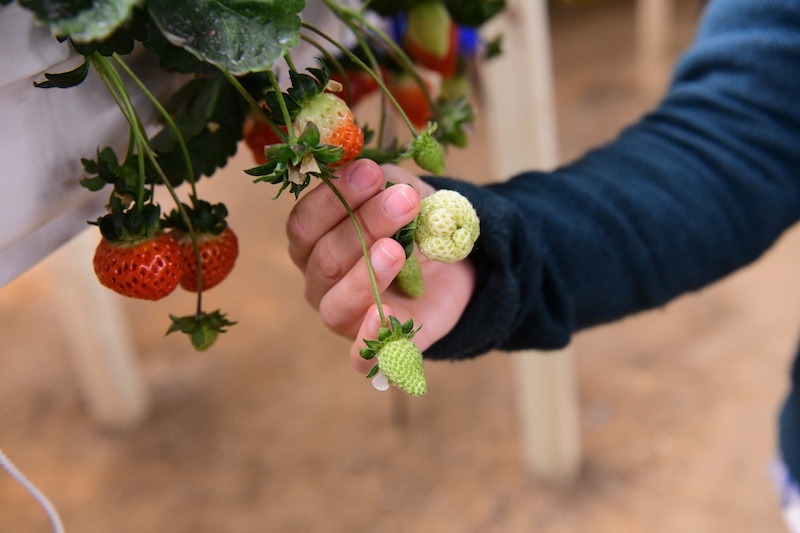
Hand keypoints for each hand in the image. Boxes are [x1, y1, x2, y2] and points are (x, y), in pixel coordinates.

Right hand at [286, 160, 475, 372]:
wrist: (452, 264)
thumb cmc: (412, 222)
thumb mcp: (404, 193)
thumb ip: (387, 184)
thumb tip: (375, 175)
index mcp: (313, 242)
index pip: (304, 224)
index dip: (332, 198)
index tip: (371, 172)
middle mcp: (319, 281)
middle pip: (325, 258)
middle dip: (364, 226)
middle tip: (404, 201)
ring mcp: (344, 317)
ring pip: (338, 304)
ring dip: (367, 274)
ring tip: (397, 249)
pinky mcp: (375, 348)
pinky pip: (360, 356)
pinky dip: (370, 339)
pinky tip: (389, 314)